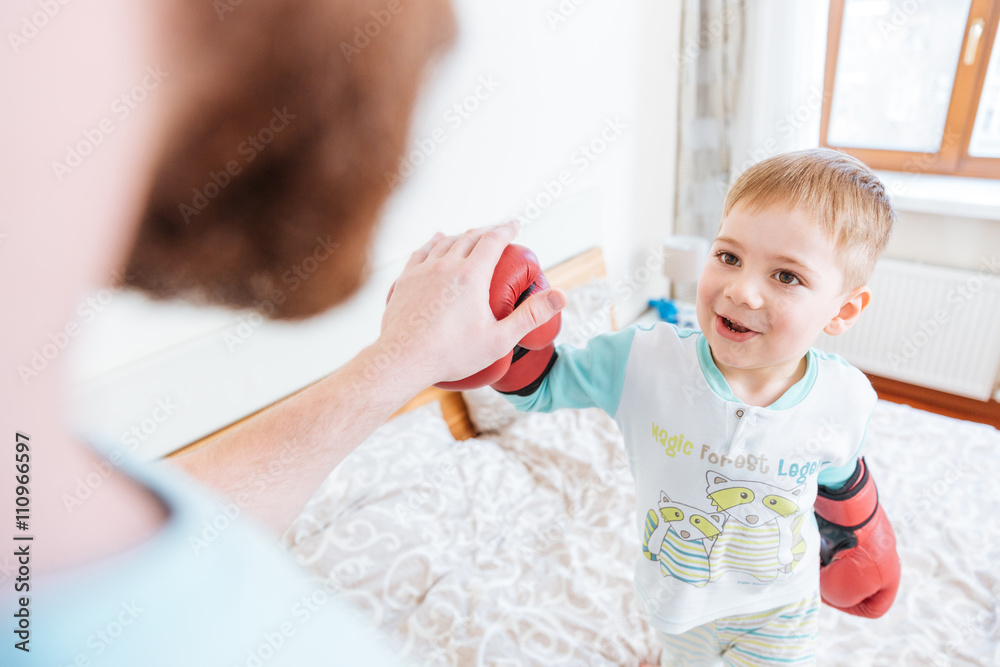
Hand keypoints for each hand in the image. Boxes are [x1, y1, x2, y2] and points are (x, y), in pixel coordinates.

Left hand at [377, 221, 565, 391]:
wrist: (402, 360)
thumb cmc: (452, 354)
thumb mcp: (498, 340)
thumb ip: (530, 316)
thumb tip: (562, 296)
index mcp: (471, 275)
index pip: (493, 240)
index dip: (506, 229)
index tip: (515, 224)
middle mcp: (446, 265)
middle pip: (470, 237)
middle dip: (487, 231)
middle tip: (497, 233)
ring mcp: (422, 270)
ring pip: (446, 242)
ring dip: (462, 235)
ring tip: (472, 237)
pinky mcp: (405, 279)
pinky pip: (422, 251)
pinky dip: (435, 242)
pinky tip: (438, 240)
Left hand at [815, 458, 900, 617]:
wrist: (845, 506)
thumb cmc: (847, 552)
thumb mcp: (842, 591)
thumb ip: (837, 598)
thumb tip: (825, 582)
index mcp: (889, 576)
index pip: (873, 608)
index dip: (848, 608)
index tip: (829, 595)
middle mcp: (881, 557)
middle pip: (854, 583)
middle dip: (831, 582)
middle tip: (816, 576)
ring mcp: (866, 538)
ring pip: (841, 562)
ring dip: (823, 563)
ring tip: (812, 558)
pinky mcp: (850, 523)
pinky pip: (834, 541)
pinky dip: (820, 544)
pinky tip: (811, 542)